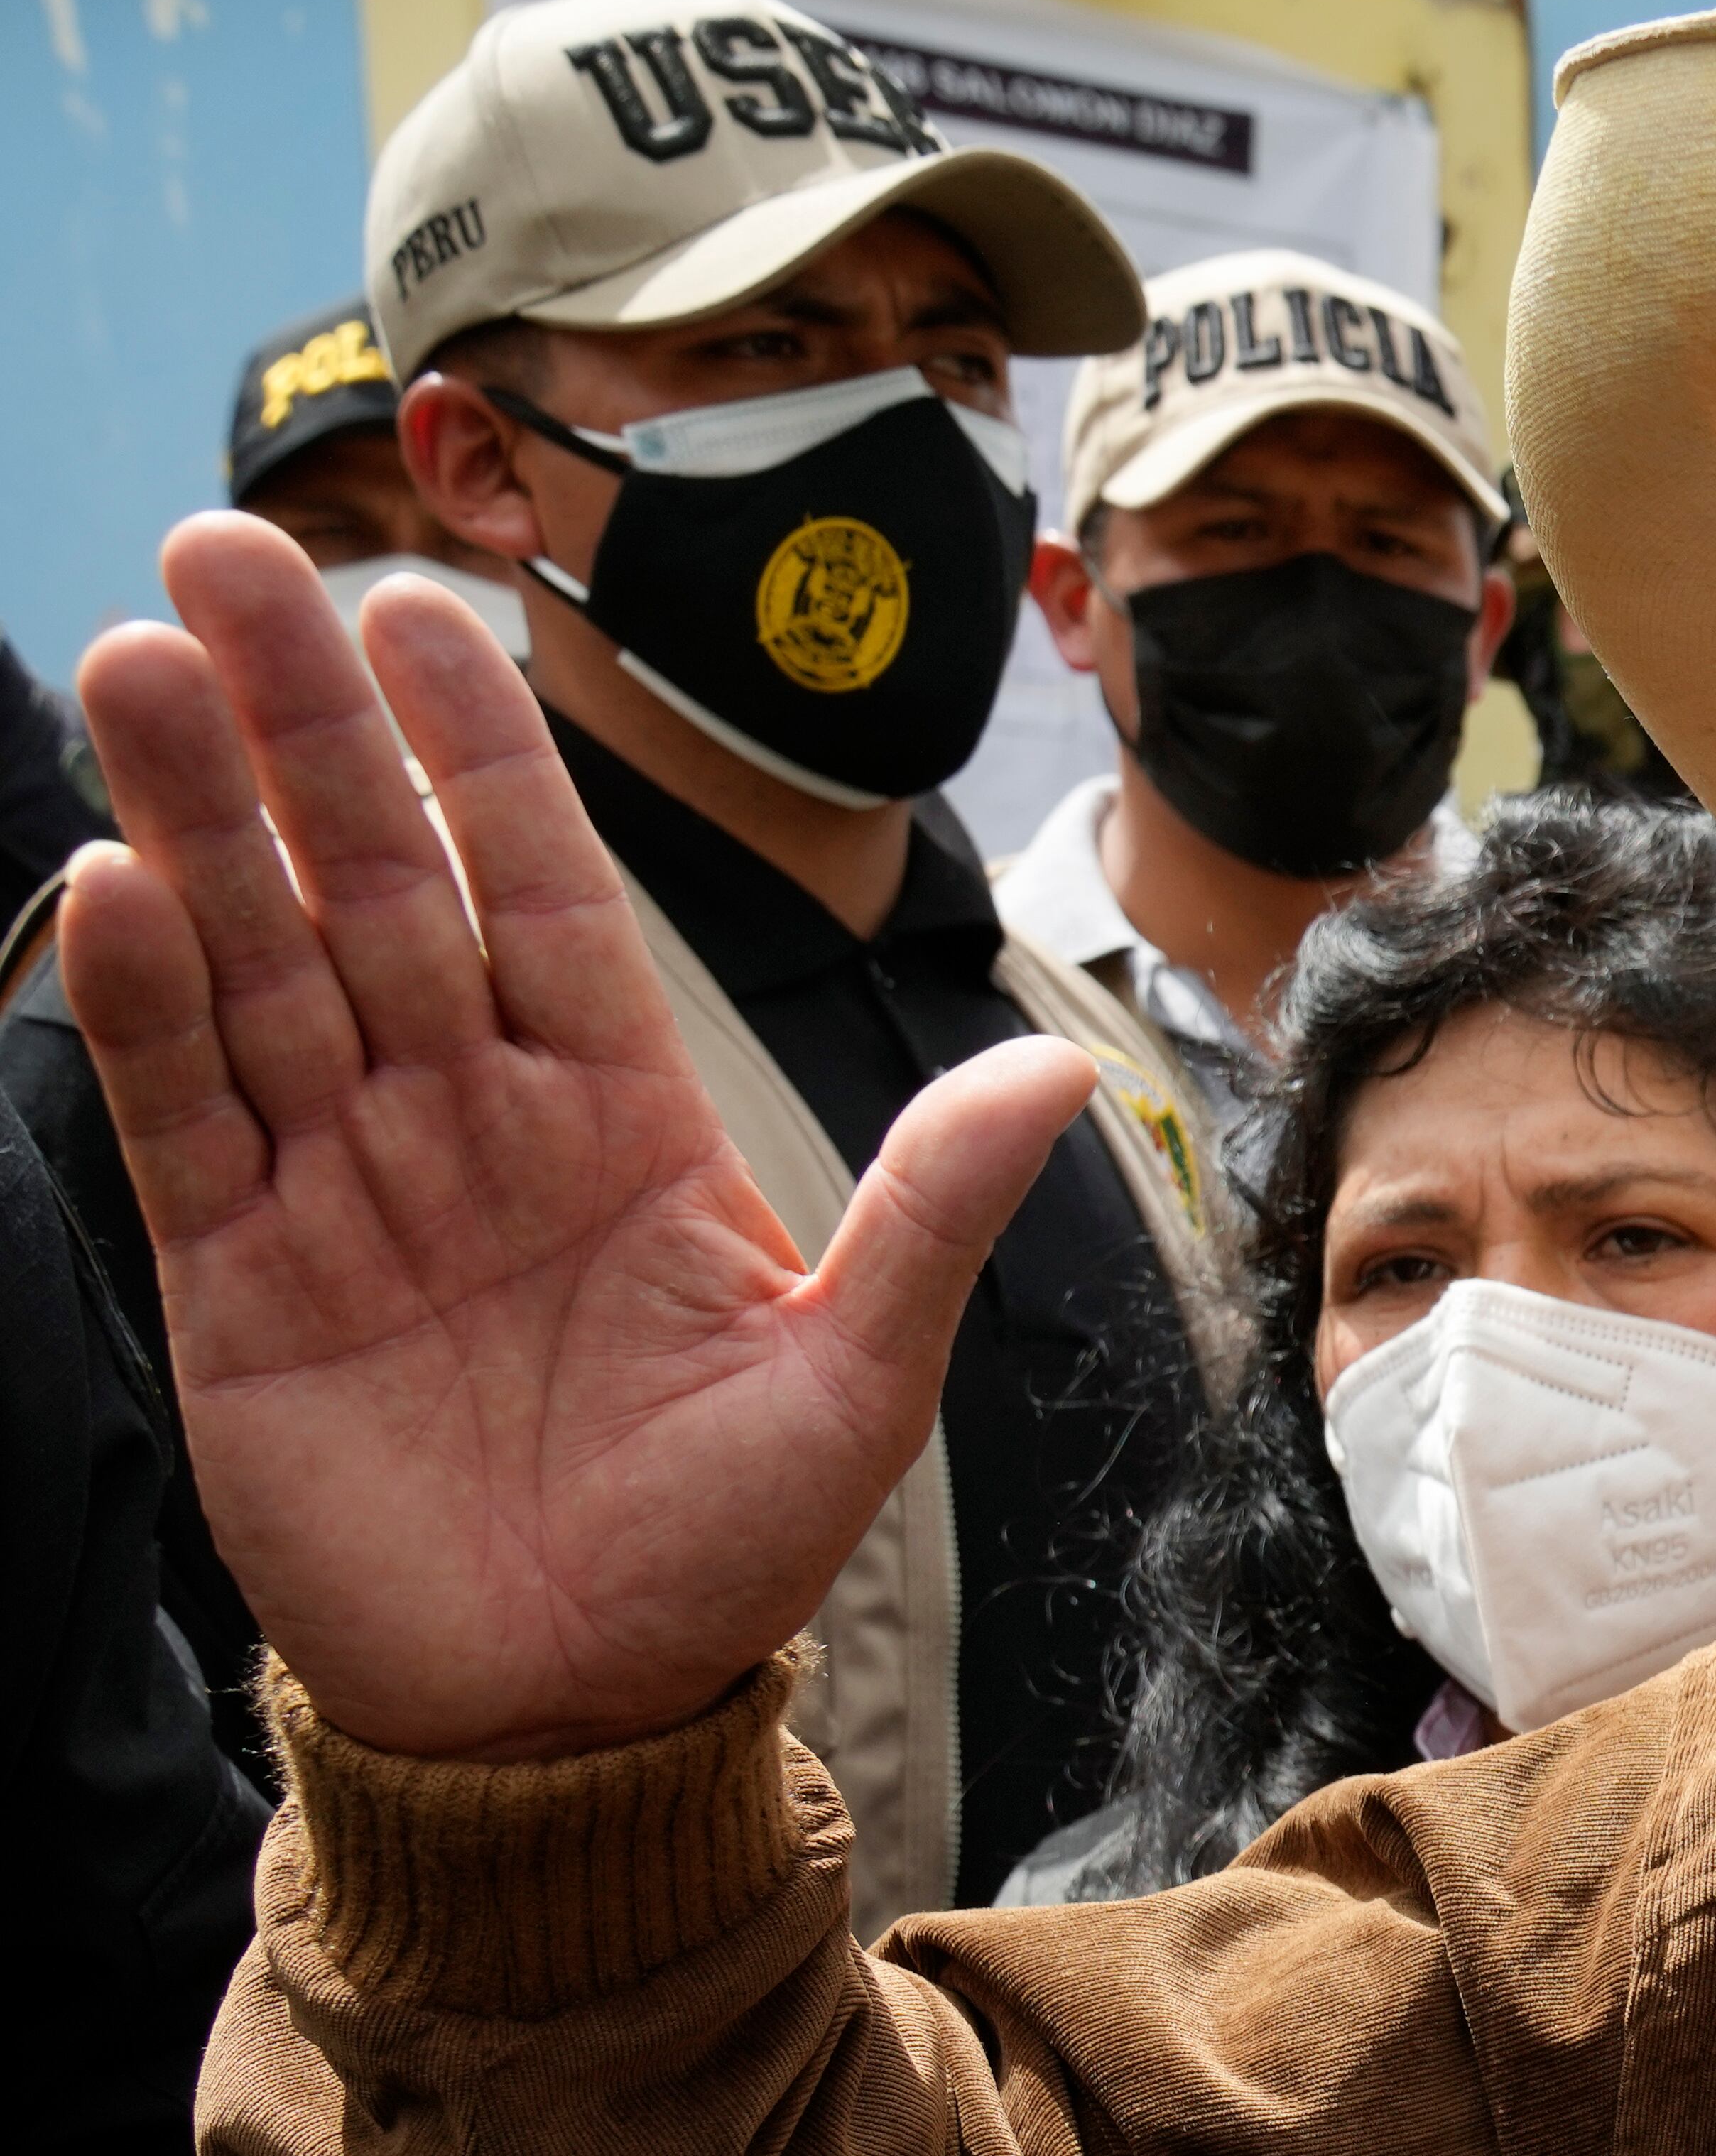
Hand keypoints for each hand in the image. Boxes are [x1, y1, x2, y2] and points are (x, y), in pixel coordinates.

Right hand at [60, 514, 1096, 1760]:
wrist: (581, 1715)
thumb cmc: (725, 1548)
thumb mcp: (858, 1377)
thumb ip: (930, 1212)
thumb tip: (1053, 1073)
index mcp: (619, 1112)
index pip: (540, 886)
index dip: (480, 747)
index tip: (428, 602)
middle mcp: (471, 1120)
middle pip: (378, 882)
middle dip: (307, 727)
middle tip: (230, 549)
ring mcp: (349, 1193)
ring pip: (263, 967)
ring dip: (201, 819)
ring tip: (141, 659)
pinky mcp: (247, 1290)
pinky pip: (187, 1125)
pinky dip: (146, 1009)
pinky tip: (112, 884)